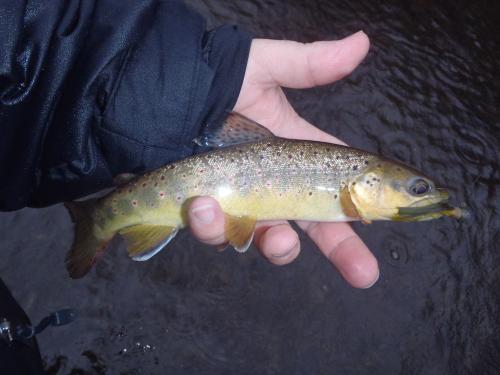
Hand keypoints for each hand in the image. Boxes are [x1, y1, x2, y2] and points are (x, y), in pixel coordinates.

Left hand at [188, 31, 378, 288]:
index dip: (366, 210)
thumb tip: (361, 41)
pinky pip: (219, 235)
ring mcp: (243, 204)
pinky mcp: (209, 214)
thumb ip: (309, 64)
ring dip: (267, 240)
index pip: (340, 188)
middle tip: (364, 273)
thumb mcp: (265, 68)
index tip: (390, 225)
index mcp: (298, 156)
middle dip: (343, 252)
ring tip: (244, 222)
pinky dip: (213, 227)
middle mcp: (276, 187)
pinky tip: (201, 206)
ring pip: (266, 240)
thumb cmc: (218, 79)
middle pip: (316, 227)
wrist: (163, 93)